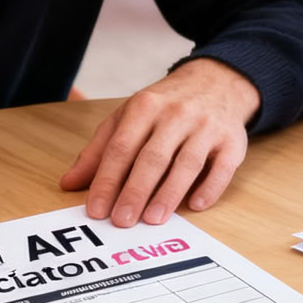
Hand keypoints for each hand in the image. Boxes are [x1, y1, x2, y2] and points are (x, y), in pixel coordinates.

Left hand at [60, 58, 258, 226]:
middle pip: (153, 157)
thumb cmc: (165, 107)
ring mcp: (207, 127)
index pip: (121, 148)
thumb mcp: (128, 118)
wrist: (216, 82)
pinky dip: (210, 188)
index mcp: (145, 107)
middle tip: (121, 221)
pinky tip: (195, 205)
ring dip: (168, 194)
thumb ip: (99, 151)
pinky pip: (222, 168)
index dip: (107, 180)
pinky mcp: (233, 141)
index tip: (96, 209)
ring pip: (186, 164)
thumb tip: (69, 183)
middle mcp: (177, 114)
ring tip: (152, 219)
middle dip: (135, 192)